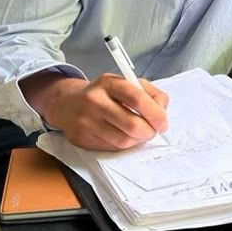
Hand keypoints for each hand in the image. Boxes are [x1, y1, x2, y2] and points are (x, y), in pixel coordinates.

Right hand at [21, 71, 168, 149]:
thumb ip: (149, 93)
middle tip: (153, 131)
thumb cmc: (105, 94)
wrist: (67, 104)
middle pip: (132, 125)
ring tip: (139, 134)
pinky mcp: (81, 138)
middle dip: (149, 132)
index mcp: (109, 83)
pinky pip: (112, 148)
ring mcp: (86, 121)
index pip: (138, 99)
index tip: (163, 123)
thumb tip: (162, 111)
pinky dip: (124, 145)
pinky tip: (123, 136)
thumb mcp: (125, 84)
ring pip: (123, 140)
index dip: (156, 114)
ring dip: (138, 141)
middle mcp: (95, 100)